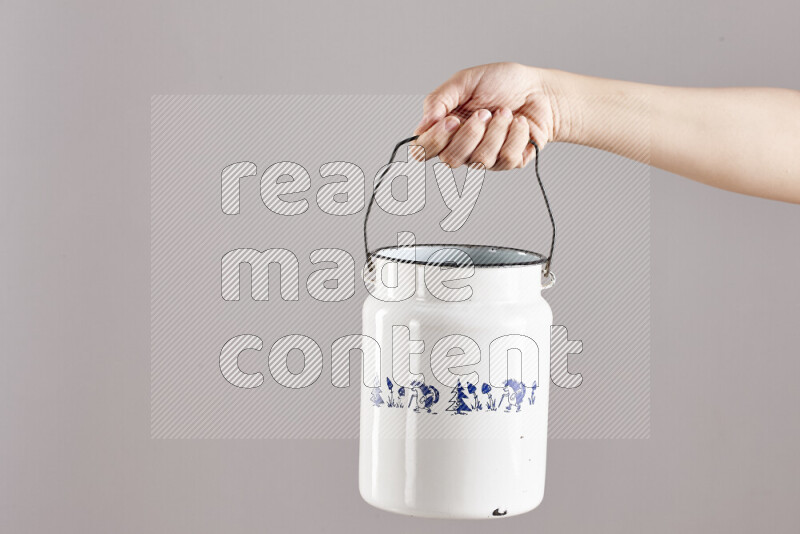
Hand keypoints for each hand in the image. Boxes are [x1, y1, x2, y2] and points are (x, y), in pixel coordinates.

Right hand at [412, 63, 560, 169]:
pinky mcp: (508, 162)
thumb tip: (424, 123)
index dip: (434, 141)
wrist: (539, 89)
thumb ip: (439, 99)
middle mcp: (461, 147)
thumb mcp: (465, 80)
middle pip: (450, 160)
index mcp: (445, 128)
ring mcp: (484, 158)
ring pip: (480, 161)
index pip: (422, 151)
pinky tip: (519, 123)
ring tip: (505, 113)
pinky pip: (506, 159)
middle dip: (470, 134)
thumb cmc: (502, 83)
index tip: (452, 121)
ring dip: (497, 131)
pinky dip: (516, 135)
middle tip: (484, 112)